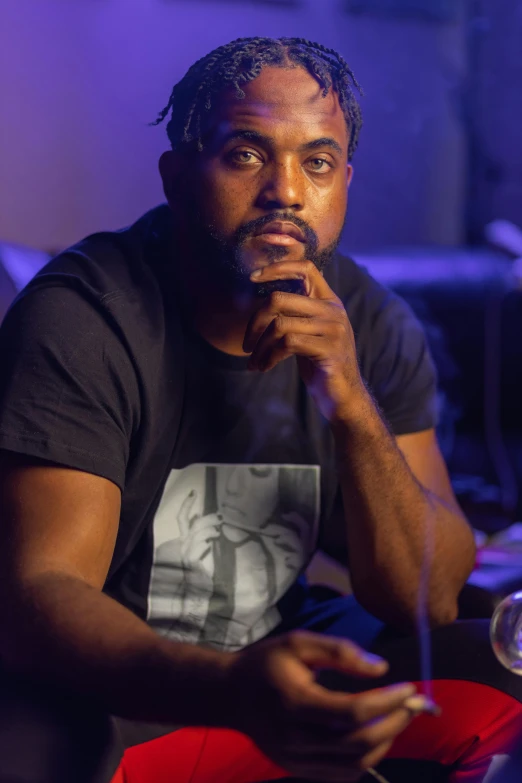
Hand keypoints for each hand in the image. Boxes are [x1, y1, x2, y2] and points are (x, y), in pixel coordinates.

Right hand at [225, 630, 421, 781]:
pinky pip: (342, 775)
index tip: (409, 688)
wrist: (229, 696)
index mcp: (295, 703)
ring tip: (397, 718)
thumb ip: (339, 651)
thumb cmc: (265, 664)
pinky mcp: (298, 769)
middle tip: (412, 704)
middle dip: (394, 723)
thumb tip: (381, 667)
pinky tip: (375, 737)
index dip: (387, 702)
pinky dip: (366, 759)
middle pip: (358, 742)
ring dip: (385, 743)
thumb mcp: (297, 643)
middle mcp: (296, 738)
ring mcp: (296, 759)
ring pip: (354, 764)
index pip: (352, 711)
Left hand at [244, 260, 363, 421]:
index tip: (252, 277)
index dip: (277, 268)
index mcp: (329, 301)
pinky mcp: (329, 349)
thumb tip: (260, 305)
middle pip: (279, 299)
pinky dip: (268, 357)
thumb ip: (294, 316)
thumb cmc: (320, 365)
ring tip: (254, 362)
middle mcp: (334, 310)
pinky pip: (286, 344)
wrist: (343, 398)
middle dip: (255, 322)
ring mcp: (333, 329)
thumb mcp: (308, 334)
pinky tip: (264, 367)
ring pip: (279, 324)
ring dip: (259, 346)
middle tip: (246, 344)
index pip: (305, 268)